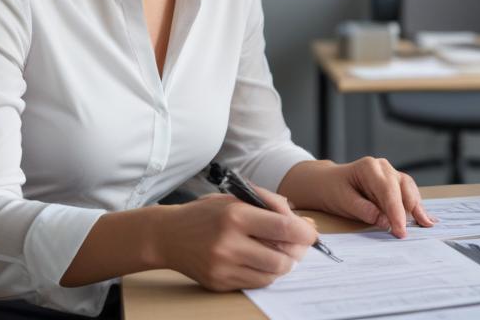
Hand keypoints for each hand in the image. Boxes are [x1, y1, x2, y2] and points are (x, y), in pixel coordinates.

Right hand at [155, 186, 316, 290]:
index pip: (283, 228)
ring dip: (283, 265)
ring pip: (271, 274)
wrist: (167, 235)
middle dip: (297, 254)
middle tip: (299, 247)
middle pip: (281, 259)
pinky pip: (256, 283)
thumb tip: (304, 224)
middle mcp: (228, 243)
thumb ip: (272, 204)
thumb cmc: (207, 213)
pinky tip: (262, 261)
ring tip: (281, 254)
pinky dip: (266, 273)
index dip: (304, 233)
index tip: (312, 234)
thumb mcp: (237, 197)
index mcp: (235, 215)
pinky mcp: (218, 283)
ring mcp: (222, 266)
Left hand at [280, 157, 433, 237]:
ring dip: (417, 207)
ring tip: (426, 223)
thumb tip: (385, 221)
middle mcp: (383, 167)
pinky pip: (407, 193)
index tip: (400, 230)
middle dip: (411, 209)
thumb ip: (364, 210)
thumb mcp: (343, 202)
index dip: (396, 212)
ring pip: (409, 189)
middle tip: (420, 228)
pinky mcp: (393, 183)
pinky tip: (424, 217)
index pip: (388, 191)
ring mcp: (390, 173)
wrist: (326, 183)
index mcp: (369, 168)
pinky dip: (415, 206)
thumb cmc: (332, 190)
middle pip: (403, 187)